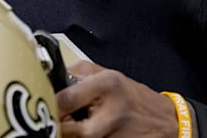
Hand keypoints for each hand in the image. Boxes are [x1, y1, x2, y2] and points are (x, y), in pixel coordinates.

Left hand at [55, 61, 178, 137]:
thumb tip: (48, 77)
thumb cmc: (131, 96)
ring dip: (69, 134)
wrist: (165, 121)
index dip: (48, 104)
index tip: (40, 102)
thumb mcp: (107, 74)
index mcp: (107, 85)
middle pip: (67, 128)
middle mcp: (111, 112)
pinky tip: (89, 131)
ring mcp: (114, 135)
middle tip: (53, 119)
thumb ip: (78, 74)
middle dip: (57, 124)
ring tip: (76, 123)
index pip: (64, 99)